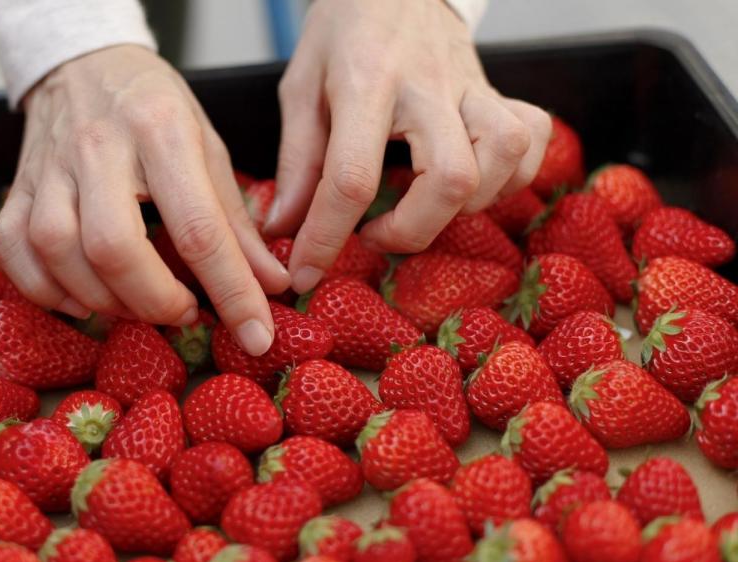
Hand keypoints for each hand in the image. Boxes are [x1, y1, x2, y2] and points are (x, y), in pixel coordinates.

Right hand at [0, 45, 289, 354]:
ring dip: (104, 300)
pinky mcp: (14, 187)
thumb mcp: (208, 148)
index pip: (198, 227)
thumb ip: (237, 221)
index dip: (231, 291)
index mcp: (162, 130)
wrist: (83, 63)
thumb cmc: (154, 109)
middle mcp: (98, 147)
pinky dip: (47, 290)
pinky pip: (13, 251)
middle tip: (185, 312)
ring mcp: (47, 167)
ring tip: (139, 305)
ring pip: (58, 252)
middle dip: (155, 301)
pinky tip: (84, 297)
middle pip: (114, 247)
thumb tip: (270, 285)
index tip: (256, 334)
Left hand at [263, 0, 551, 292]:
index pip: (352, 177)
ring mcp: (472, 86)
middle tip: (373, 234)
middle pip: (450, 178)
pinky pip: (532, 139)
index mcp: (365, 82)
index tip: (306, 272)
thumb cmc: (343, 33)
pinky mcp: (498, 91)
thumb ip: (296, 162)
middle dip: (412, 230)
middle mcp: (427, 86)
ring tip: (423, 208)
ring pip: (503, 158)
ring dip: (467, 205)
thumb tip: (283, 229)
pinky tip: (472, 184)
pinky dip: (511, 176)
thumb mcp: (300, 88)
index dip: (327, 237)